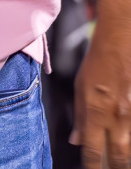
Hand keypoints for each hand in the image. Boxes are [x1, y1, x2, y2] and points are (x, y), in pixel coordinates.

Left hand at [76, 13, 130, 166]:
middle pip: (119, 156)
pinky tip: (127, 143)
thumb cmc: (97, 64)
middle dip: (114, 167)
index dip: (91, 165)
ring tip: (120, 162)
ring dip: (125, 158)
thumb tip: (76, 141)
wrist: (121, 45)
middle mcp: (118, 117)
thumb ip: (80, 116)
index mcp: (96, 112)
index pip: (93, 149)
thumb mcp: (80, 88)